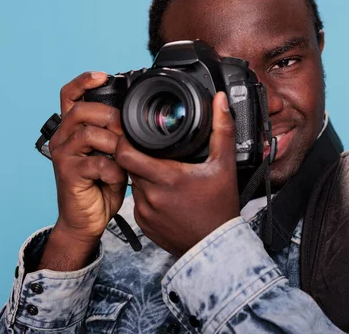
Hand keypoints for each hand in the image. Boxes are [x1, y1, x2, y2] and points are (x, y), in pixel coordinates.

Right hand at [38, 72, 127, 270]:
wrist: (87, 219)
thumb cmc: (102, 185)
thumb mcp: (113, 155)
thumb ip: (118, 136)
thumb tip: (139, 122)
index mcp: (72, 129)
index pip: (69, 96)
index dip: (83, 82)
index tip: (102, 76)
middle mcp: (62, 138)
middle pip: (82, 111)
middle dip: (110, 117)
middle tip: (126, 132)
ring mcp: (63, 155)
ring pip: (88, 134)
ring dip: (114, 144)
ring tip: (124, 157)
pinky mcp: (67, 173)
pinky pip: (96, 163)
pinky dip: (113, 170)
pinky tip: (118, 177)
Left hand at [115, 92, 239, 256]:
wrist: (216, 247)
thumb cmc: (220, 208)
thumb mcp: (225, 165)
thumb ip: (222, 129)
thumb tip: (220, 101)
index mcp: (166, 177)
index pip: (125, 152)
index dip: (124, 139)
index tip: (132, 131)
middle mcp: (150, 195)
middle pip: (128, 165)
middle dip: (136, 154)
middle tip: (151, 149)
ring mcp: (144, 212)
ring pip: (133, 183)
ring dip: (142, 175)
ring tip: (163, 172)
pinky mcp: (143, 224)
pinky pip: (137, 202)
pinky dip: (147, 194)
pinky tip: (165, 194)